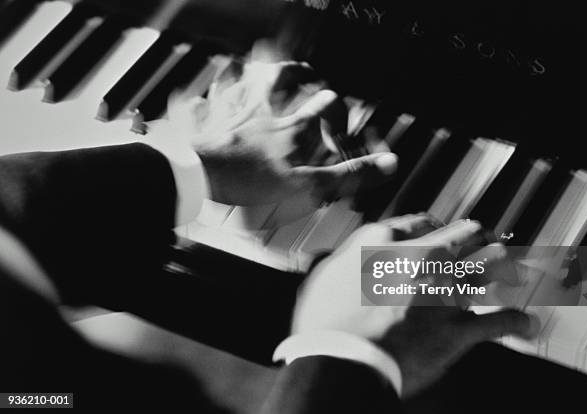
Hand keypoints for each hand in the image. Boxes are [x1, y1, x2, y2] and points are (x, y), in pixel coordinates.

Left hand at [168, 59, 397, 205]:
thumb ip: (347, 174)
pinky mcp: (207, 113)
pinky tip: (215, 82)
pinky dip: (214, 85)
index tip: (334, 106)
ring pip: (247, 74)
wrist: (200, 174)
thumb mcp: (307, 183)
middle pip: (284, 77)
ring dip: (257, 66)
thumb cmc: (249, 177)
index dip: (331, 105)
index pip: (320, 105)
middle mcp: (263, 109)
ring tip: (264, 59)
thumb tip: (386, 165)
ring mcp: (233, 107)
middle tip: (303, 70)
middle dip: (297, 72)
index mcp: (290, 126)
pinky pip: (209, 91)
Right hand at [292, 214, 538, 396]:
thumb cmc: (325, 322)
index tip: (436, 227)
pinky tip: (526, 321)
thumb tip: (332, 259)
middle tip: (483, 235)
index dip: (430, 225)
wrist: (342, 358)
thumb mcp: (321, 277)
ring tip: (508, 259)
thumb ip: (336, 262)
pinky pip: (498, 322)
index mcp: (384, 244)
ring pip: (485, 270)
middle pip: (459, 238)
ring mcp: (443, 293)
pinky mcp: (457, 329)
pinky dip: (516, 322)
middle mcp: (420, 260)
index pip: (415, 223)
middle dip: (474, 235)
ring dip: (500, 265)